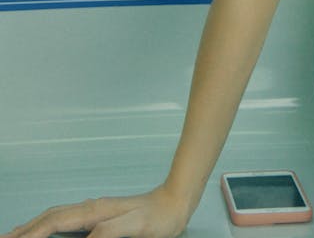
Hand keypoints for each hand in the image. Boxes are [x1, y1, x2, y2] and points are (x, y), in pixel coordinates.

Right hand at [2, 185, 189, 237]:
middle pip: (49, 218)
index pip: (55, 222)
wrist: (174, 202)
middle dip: (25, 230)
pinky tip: (46, 231)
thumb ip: (110, 232)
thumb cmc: (158, 217)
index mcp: (95, 212)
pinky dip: (48, 226)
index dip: (33, 233)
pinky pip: (65, 221)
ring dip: (33, 227)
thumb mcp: (135, 227)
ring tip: (15, 235)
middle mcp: (90, 209)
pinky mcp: (98, 217)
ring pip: (55, 218)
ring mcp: (93, 212)